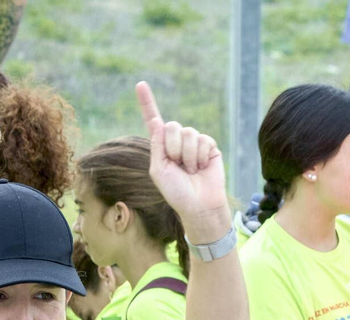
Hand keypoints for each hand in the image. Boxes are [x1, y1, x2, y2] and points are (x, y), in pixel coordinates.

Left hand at [135, 82, 228, 234]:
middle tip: (179, 166)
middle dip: (173, 148)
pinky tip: (202, 168)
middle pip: (171, 126)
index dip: (147, 102)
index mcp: (161, 146)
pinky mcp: (210, 147)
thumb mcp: (159, 170)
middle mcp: (177, 141)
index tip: (140, 84)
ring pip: (189, 133)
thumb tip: (157, 121)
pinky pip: (204, 141)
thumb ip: (157, 146)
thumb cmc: (176, 192)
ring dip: (188, 156)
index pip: (153, 120)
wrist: (199, 205)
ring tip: (191, 171)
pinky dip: (201, 157)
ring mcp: (194, 143)